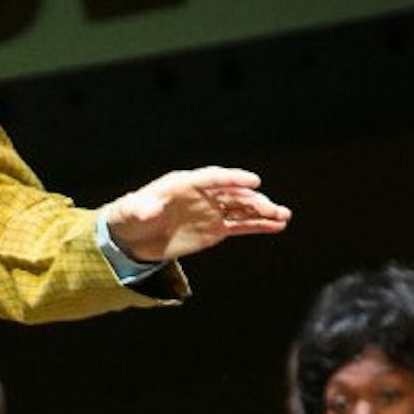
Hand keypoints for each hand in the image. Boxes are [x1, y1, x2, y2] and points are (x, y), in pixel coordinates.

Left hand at [102, 166, 289, 261]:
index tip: (253, 181)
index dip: (232, 178)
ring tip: (283, 216)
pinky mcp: (215, 228)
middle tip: (272, 208)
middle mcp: (202, 194)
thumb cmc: (130, 216)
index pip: (212, 178)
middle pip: (232, 193)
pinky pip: (241, 225)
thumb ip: (142, 208)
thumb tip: (152, 209)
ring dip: (262, 211)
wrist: (133, 236)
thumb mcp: (131, 211)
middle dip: (253, 200)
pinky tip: (277, 225)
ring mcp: (211, 211)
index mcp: (184, 183)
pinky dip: (258, 225)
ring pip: (241, 208)